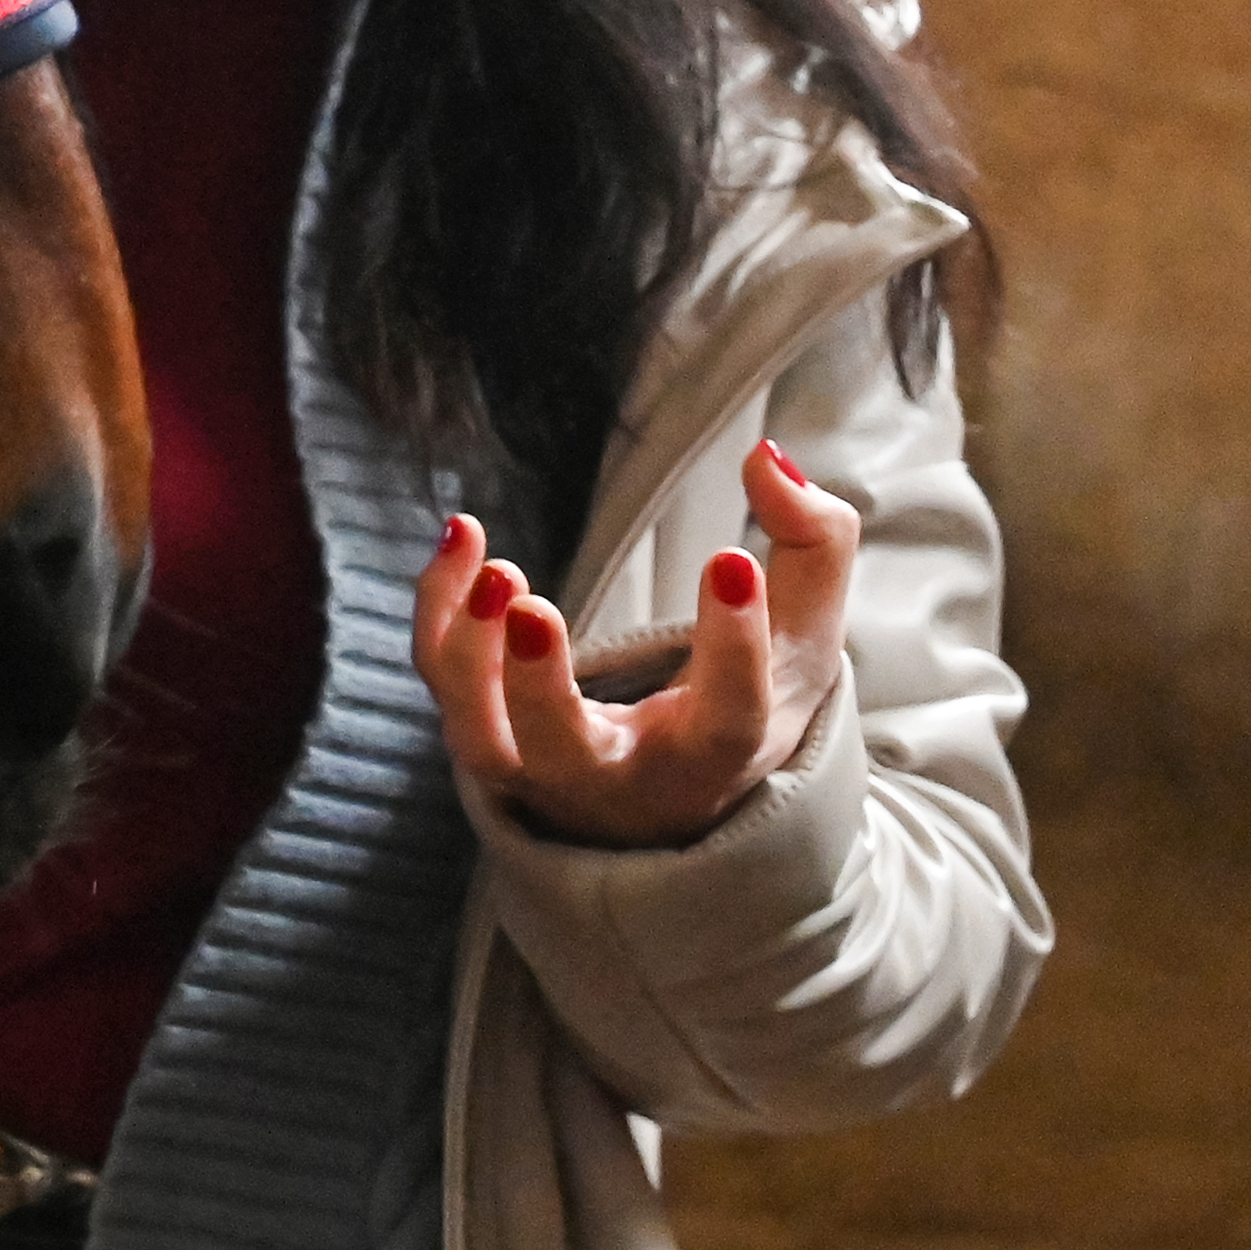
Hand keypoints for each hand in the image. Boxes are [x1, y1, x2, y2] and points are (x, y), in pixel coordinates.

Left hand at [410, 442, 856, 848]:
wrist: (677, 792)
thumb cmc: (751, 694)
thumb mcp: (805, 633)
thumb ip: (814, 542)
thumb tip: (765, 457)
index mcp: (715, 755)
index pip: (728, 715)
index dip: (732, 643)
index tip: (729, 559)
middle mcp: (621, 775)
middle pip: (568, 752)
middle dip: (540, 686)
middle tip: (532, 606)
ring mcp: (541, 766)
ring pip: (483, 735)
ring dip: (470, 657)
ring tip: (495, 571)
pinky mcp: (486, 734)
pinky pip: (443, 682)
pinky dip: (436, 613)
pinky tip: (464, 533)